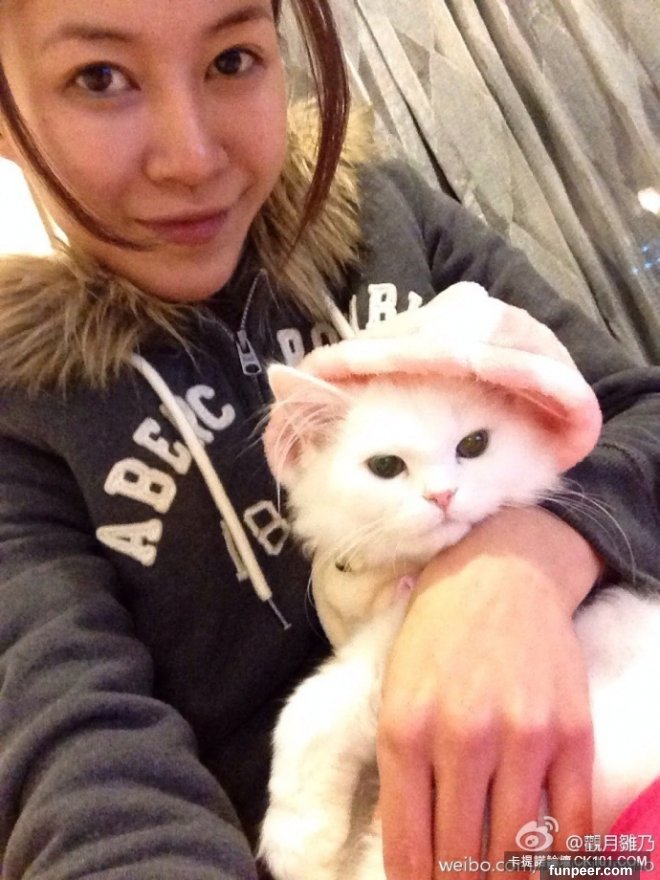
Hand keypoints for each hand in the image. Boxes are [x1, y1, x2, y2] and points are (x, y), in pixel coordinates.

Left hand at [376, 506, 601, 878]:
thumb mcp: (394, 692)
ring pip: (517, 853)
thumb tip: (412, 845)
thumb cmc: (436, 633)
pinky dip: (560, 863)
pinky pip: (573, 825)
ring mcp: (523, 739)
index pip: (409, 845)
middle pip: (462, 858)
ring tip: (496, 879)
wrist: (498, 574)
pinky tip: (544, 868)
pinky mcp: (572, 734)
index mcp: (405, 730)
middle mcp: (463, 740)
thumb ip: (398, 767)